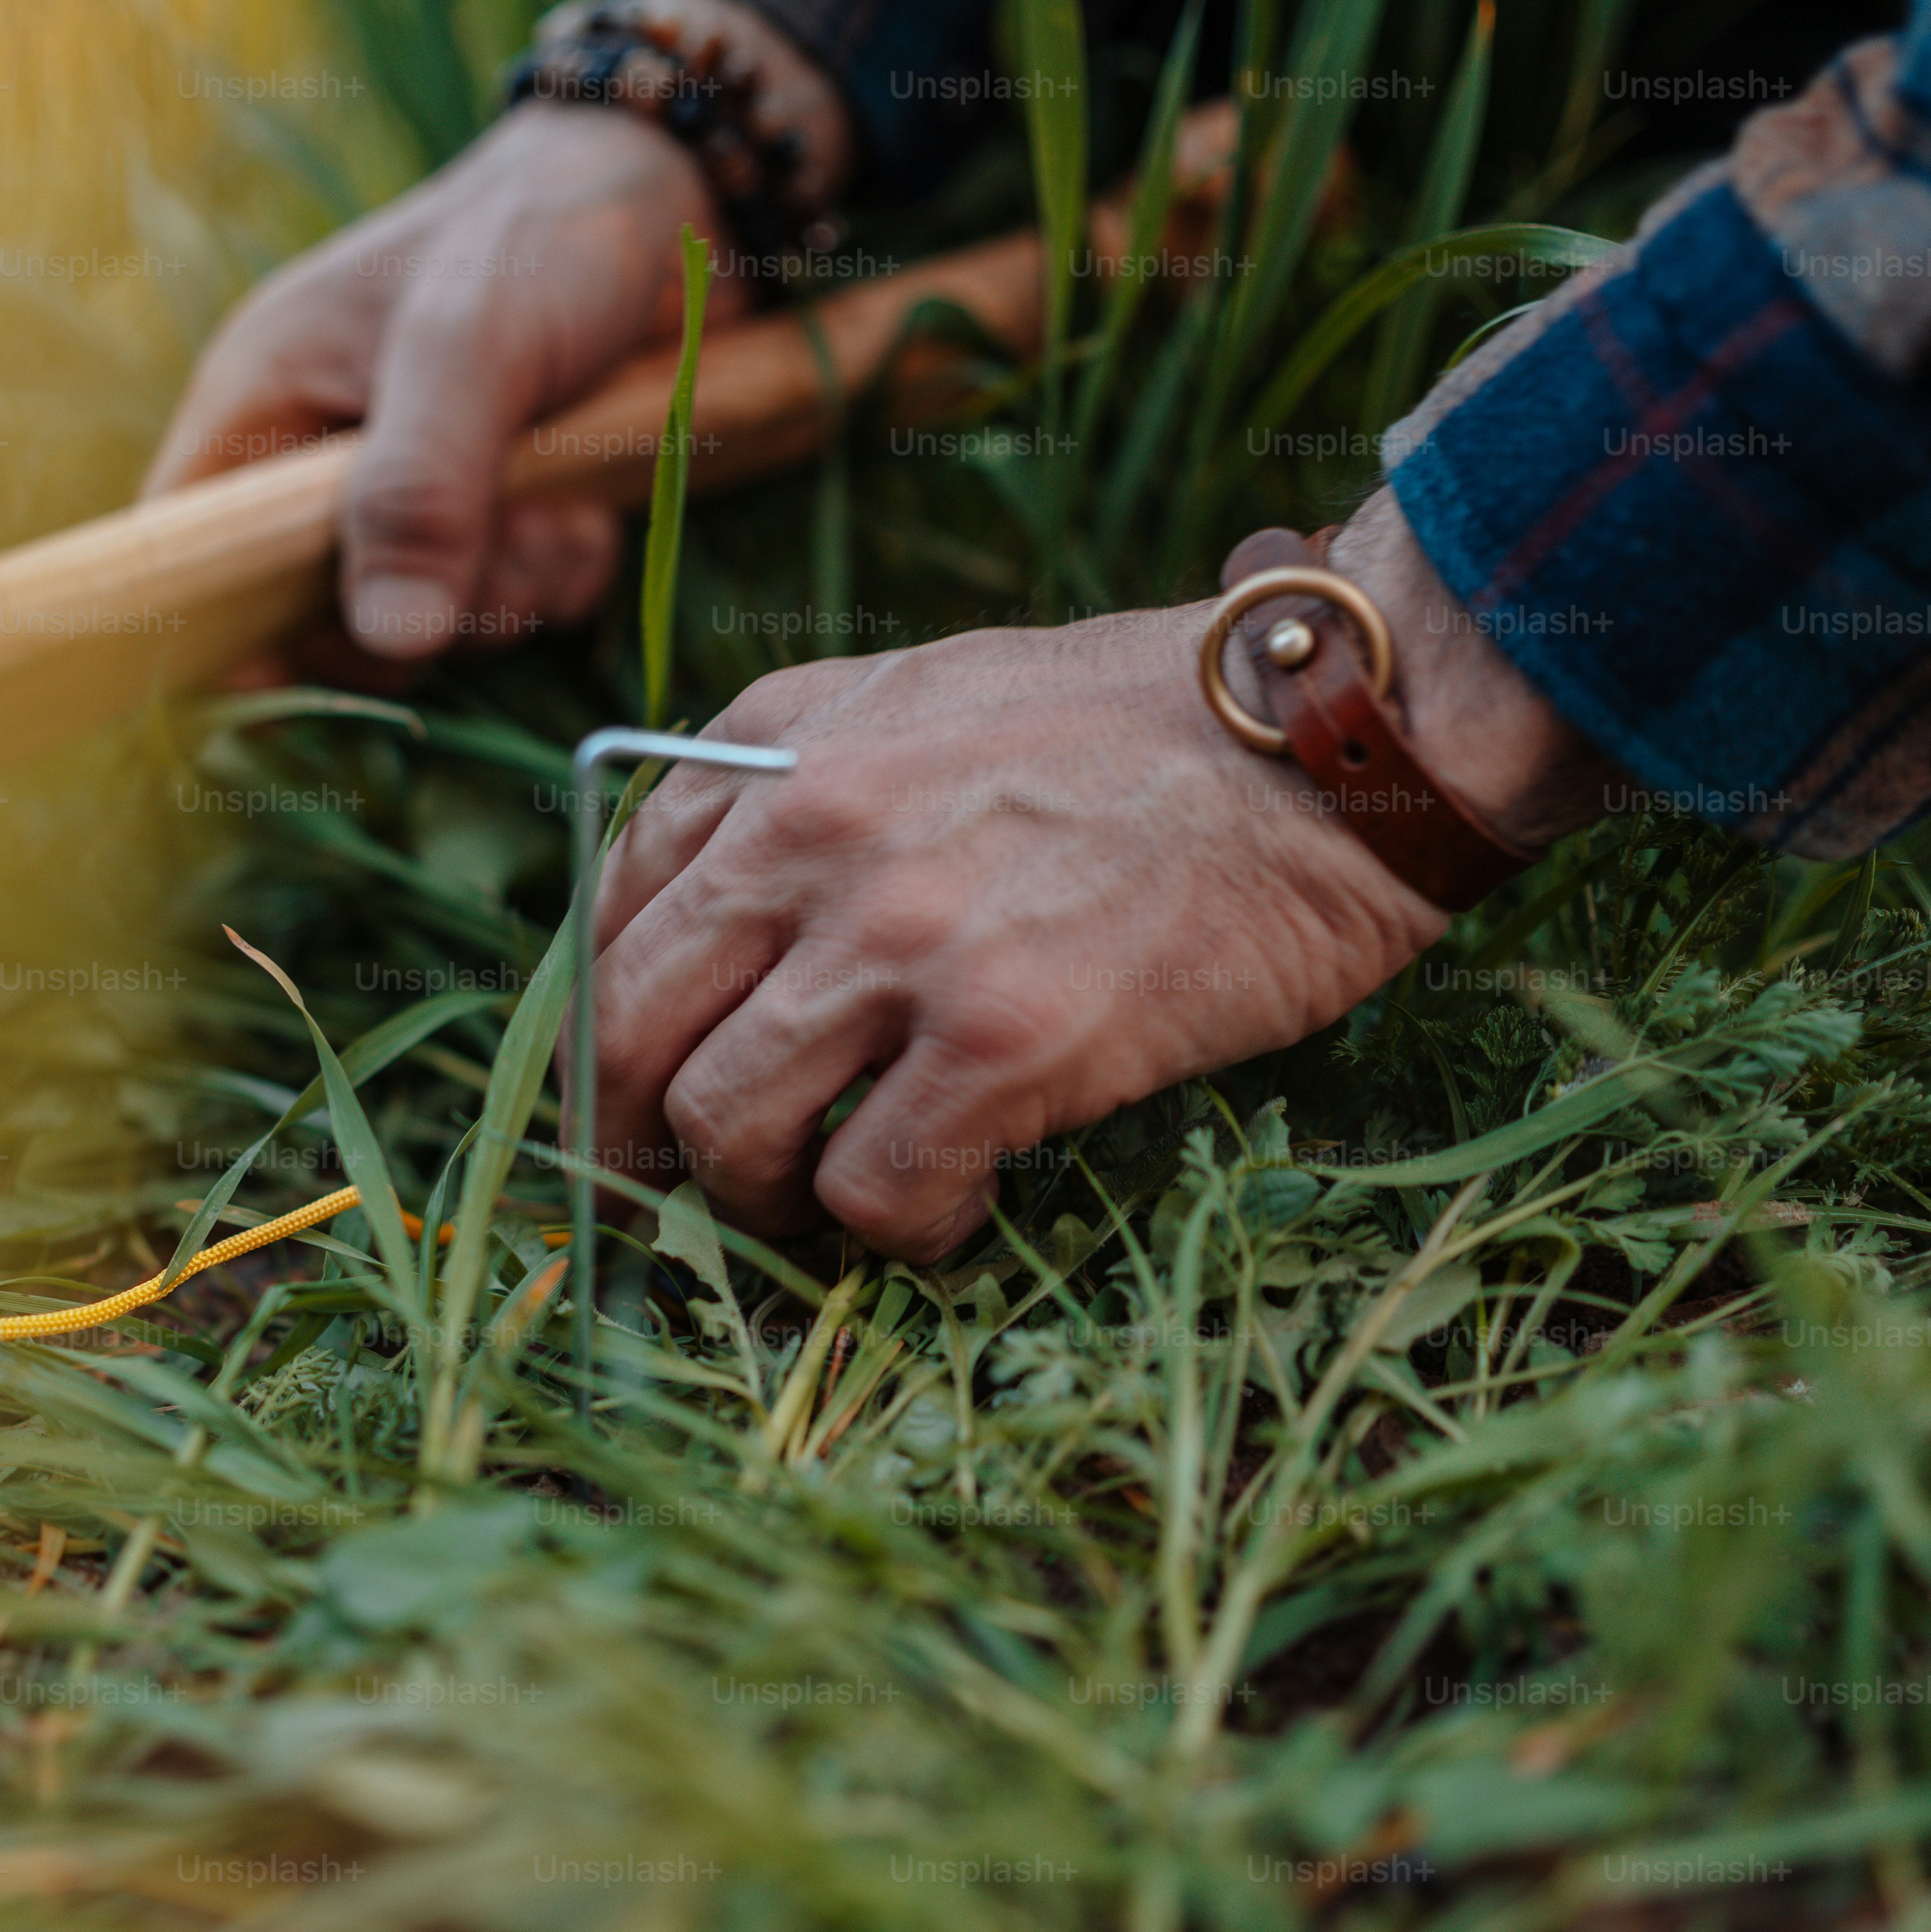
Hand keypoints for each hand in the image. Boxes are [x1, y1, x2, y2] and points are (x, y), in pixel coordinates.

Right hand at [146, 0, 850, 675]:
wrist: (673, 197)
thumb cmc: (540, 235)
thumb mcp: (469, 345)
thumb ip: (419, 487)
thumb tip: (390, 639)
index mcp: (265, 403)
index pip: (187, 551)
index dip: (225, 624)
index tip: (317, 654)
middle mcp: (321, 463)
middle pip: (317, 618)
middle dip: (424, 610)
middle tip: (508, 539)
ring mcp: (412, 497)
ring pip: (427, 625)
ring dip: (512, 590)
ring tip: (565, 505)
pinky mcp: (494, 519)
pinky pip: (511, 607)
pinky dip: (563, 576)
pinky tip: (595, 510)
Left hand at [583, 494, 1615, 1259]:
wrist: (1325, 740)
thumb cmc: (1141, 731)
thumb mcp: (924, 700)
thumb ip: (804, 791)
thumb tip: (723, 937)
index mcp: (774, 745)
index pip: (608, 912)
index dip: (605, 1029)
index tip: (634, 1094)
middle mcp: (807, 829)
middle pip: (625, 1031)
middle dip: (630, 1140)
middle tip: (680, 1196)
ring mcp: (898, 936)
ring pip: (720, 1126)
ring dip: (756, 1198)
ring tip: (828, 1205)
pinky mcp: (999, 1038)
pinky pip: (869, 1190)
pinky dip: (893, 1231)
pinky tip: (949, 1214)